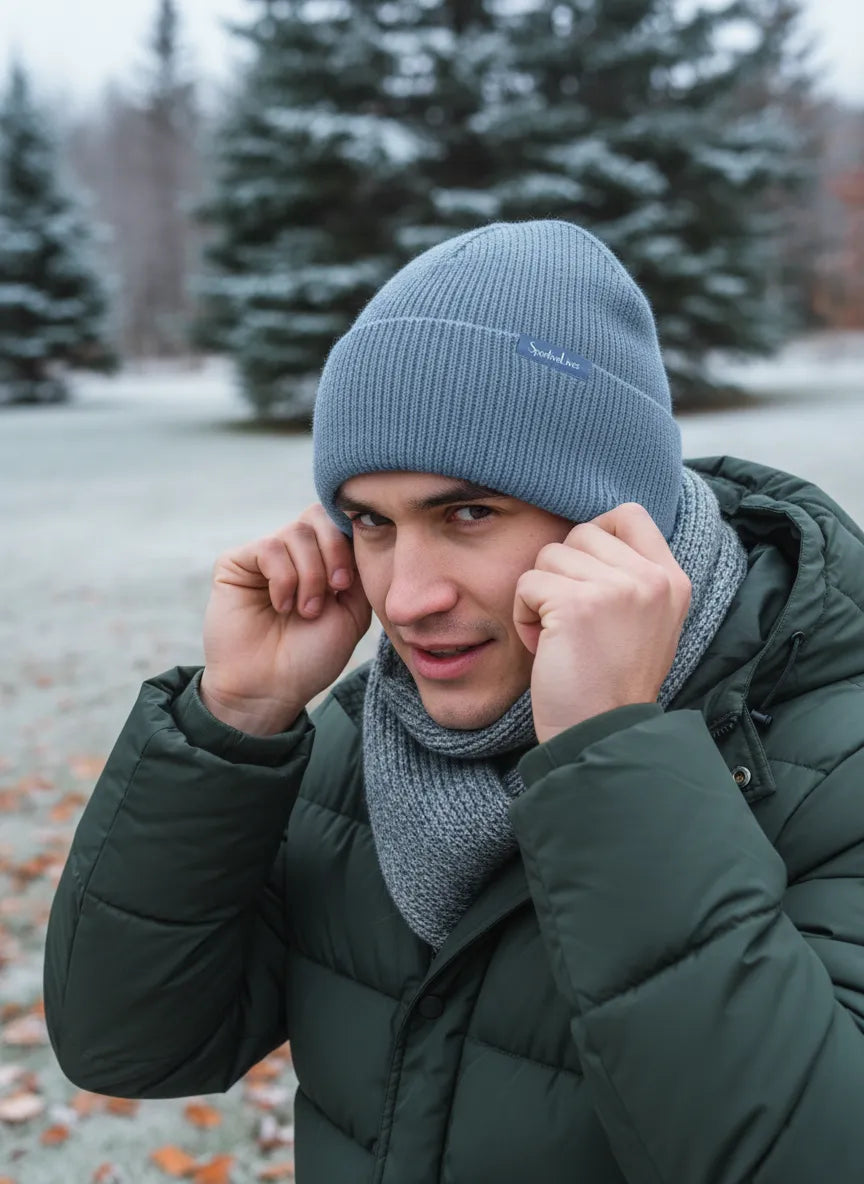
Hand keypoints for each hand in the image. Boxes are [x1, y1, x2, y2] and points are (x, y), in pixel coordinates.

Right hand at [200, 504, 371, 734]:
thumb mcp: (352, 612)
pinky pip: (269, 547)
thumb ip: (359, 570)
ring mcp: (264, 556)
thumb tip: (357, 532)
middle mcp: (293, 552)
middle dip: (335, 551)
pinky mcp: (236, 563)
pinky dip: (284, 579)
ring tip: (306, 611)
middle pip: (319, 515)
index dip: (351, 539)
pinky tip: (282, 606)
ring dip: (310, 574)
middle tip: (336, 589)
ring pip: (297, 532)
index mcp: (322, 560)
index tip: (350, 581)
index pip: (339, 520)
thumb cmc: (311, 657)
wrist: (271, 689)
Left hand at [512, 503, 691, 743]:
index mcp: (672, 581)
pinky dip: (524, 615)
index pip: (629, 515)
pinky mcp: (577, 603)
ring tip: (559, 637)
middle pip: (582, 532)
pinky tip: (544, 646)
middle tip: (571, 619)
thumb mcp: (646, 623)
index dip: (596, 535)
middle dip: (563, 571)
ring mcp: (617, 588)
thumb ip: (631, 578)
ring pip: (550, 555)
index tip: (586, 577)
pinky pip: (528, 583)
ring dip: (540, 595)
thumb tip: (590, 533)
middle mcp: (652, 579)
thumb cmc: (610, 684)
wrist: (601, 735)